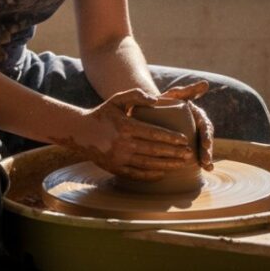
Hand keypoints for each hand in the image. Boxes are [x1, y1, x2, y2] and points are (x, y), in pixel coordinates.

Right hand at [71, 88, 194, 180]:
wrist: (79, 132)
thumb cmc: (103, 113)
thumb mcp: (117, 99)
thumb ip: (137, 95)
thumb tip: (156, 100)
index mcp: (126, 126)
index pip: (154, 133)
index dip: (171, 138)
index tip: (185, 140)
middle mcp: (122, 144)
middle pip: (154, 150)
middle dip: (174, 153)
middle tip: (189, 154)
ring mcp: (118, 158)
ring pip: (148, 164)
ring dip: (167, 165)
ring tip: (181, 165)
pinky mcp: (115, 168)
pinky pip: (136, 174)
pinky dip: (150, 175)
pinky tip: (162, 173)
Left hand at [158, 80, 214, 170]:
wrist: (150, 112)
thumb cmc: (163, 102)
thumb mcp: (174, 95)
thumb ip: (188, 90)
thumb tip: (205, 84)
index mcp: (197, 116)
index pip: (205, 126)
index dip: (207, 135)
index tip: (207, 144)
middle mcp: (197, 127)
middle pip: (205, 140)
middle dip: (207, 151)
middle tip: (206, 161)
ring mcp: (192, 136)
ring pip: (202, 149)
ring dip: (206, 159)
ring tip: (207, 168)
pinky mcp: (185, 145)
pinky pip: (193, 155)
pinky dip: (197, 163)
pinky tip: (201, 172)